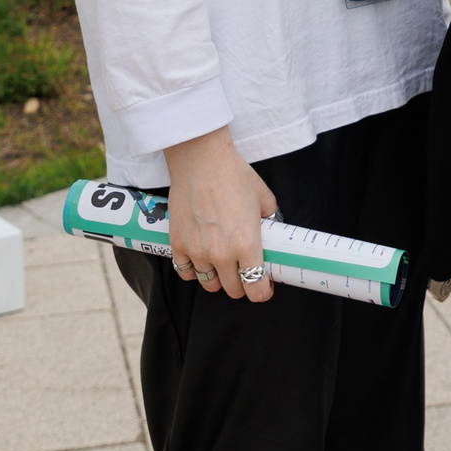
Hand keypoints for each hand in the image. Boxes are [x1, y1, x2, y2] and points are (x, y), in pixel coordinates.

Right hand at [162, 127, 276, 302]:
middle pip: (233, 290)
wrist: (201, 159)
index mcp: (247, 244)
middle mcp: (222, 254)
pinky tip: (200, 260)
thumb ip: (270, 220)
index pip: (256, 289)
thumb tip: (272, 231)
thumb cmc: (233, 174)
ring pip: (210, 285)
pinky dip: (194, 271)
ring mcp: (197, 251)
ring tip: (222, 265)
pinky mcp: (178, 244)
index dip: (262, 292)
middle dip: (242, 284)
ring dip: (218, 278)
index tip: (264, 287)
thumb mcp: (264, 198)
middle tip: (244, 271)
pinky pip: (185, 273)